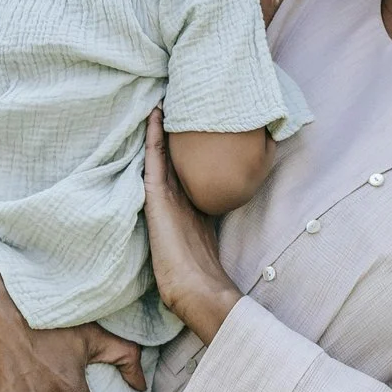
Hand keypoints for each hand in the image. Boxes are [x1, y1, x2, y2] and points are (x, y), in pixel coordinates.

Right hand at [143, 108, 244, 342]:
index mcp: (182, 204)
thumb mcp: (210, 233)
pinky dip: (154, 138)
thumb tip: (237, 194)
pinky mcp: (155, 199)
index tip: (185, 122)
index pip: (179, 168)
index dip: (180, 146)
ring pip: (158, 154)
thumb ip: (214, 216)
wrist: (194, 289)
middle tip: (167, 102)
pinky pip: (155, 160)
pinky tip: (155, 116)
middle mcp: (169, 197)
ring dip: (157, 128)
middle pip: (166, 157)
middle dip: (166, 133)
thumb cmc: (201, 269)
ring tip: (158, 103)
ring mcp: (160, 197)